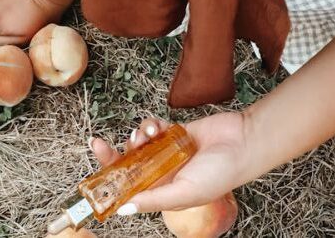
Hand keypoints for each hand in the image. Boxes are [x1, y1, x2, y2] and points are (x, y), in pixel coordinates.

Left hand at [90, 112, 249, 212]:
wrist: (241, 143)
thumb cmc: (220, 174)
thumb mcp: (183, 192)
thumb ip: (154, 199)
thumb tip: (124, 210)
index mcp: (163, 192)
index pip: (129, 189)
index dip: (110, 181)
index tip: (93, 174)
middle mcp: (163, 172)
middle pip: (129, 164)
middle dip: (114, 154)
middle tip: (99, 144)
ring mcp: (169, 151)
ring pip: (140, 143)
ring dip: (137, 137)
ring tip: (147, 134)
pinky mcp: (176, 131)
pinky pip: (155, 127)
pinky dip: (151, 125)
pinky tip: (157, 126)